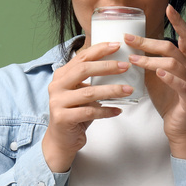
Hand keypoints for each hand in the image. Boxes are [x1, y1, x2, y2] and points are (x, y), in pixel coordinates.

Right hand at [41, 40, 134, 172]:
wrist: (61, 139)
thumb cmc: (75, 112)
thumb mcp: (81, 92)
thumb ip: (91, 79)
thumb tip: (118, 64)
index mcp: (61, 75)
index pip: (81, 57)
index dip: (99, 50)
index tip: (117, 45)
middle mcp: (56, 86)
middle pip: (83, 70)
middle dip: (106, 67)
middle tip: (125, 66)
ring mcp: (57, 102)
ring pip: (89, 93)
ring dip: (111, 90)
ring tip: (128, 90)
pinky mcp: (63, 118)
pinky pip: (89, 112)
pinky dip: (106, 111)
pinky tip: (118, 110)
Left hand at [126, 5, 185, 159]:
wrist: (180, 129)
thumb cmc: (169, 101)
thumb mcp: (156, 78)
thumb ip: (149, 62)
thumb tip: (129, 48)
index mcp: (185, 62)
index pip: (184, 37)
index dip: (177, 21)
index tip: (168, 7)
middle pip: (171, 48)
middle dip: (148, 42)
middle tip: (128, 38)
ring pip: (173, 64)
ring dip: (151, 60)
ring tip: (133, 59)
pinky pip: (182, 85)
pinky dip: (170, 77)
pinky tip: (159, 72)